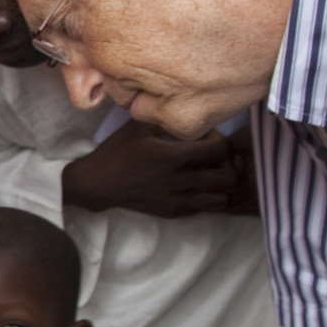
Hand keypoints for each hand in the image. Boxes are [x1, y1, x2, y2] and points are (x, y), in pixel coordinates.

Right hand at [61, 119, 242, 217]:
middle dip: (226, 165)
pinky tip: (192, 186)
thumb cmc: (117, 152)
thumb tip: (185, 114)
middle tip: (213, 158)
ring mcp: (178, 200)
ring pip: (221, 200)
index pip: (220, 150)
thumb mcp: (139, 126)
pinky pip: (204, 209)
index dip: (219, 141)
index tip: (205, 138)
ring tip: (208, 175)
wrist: (98, 184)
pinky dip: (206, 198)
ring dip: (219, 186)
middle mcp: (180, 181)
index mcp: (174, 157)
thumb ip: (165, 118)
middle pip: (228, 178)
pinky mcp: (173, 212)